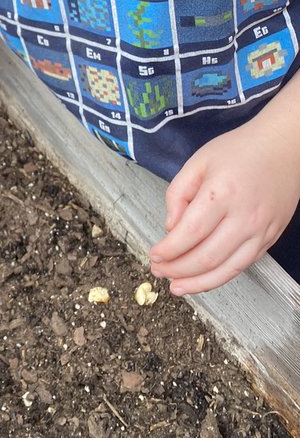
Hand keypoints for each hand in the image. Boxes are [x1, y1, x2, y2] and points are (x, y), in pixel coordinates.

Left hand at [149, 110, 299, 293]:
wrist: (283, 149)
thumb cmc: (239, 150)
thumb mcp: (198, 161)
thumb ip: (178, 193)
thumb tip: (171, 228)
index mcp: (220, 193)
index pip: (189, 233)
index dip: (168, 250)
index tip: (153, 255)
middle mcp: (243, 217)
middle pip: (206, 257)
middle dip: (177, 270)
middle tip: (159, 271)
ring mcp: (260, 231)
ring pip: (227, 269)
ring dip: (198, 283)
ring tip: (177, 287)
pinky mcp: (270, 238)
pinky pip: (243, 265)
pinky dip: (221, 277)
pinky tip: (204, 279)